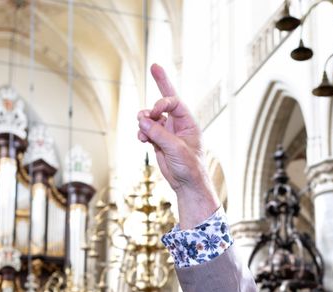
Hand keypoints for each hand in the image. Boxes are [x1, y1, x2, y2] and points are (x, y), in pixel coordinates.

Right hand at [137, 64, 218, 227]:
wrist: (187, 185)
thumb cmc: (190, 167)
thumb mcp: (176, 149)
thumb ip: (159, 134)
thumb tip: (141, 119)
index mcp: (188, 122)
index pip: (174, 103)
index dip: (161, 104)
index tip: (153, 113)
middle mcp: (178, 124)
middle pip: (166, 99)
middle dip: (161, 83)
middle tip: (155, 66)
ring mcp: (167, 131)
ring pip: (151, 117)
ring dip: (144, 120)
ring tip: (142, 130)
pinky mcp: (159, 141)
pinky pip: (146, 130)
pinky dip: (142, 132)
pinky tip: (141, 139)